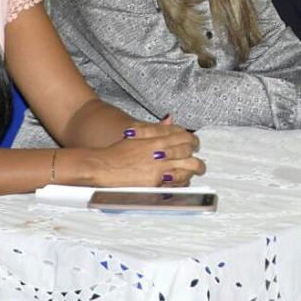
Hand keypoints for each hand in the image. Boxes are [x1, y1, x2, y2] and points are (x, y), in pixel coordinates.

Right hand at [87, 121, 203, 186]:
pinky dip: (183, 181)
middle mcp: (160, 151)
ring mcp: (159, 167)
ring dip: (194, 168)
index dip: (192, 140)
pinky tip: (183, 181)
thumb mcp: (137, 133)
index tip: (193, 143)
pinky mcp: (155, 182)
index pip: (183, 135)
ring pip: (188, 166)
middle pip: (188, 150)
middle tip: (198, 158)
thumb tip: (170, 119)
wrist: (102, 167)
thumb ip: (155, 128)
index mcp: (156, 137)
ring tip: (197, 171)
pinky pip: (177, 181)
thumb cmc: (117, 151)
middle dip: (196, 154)